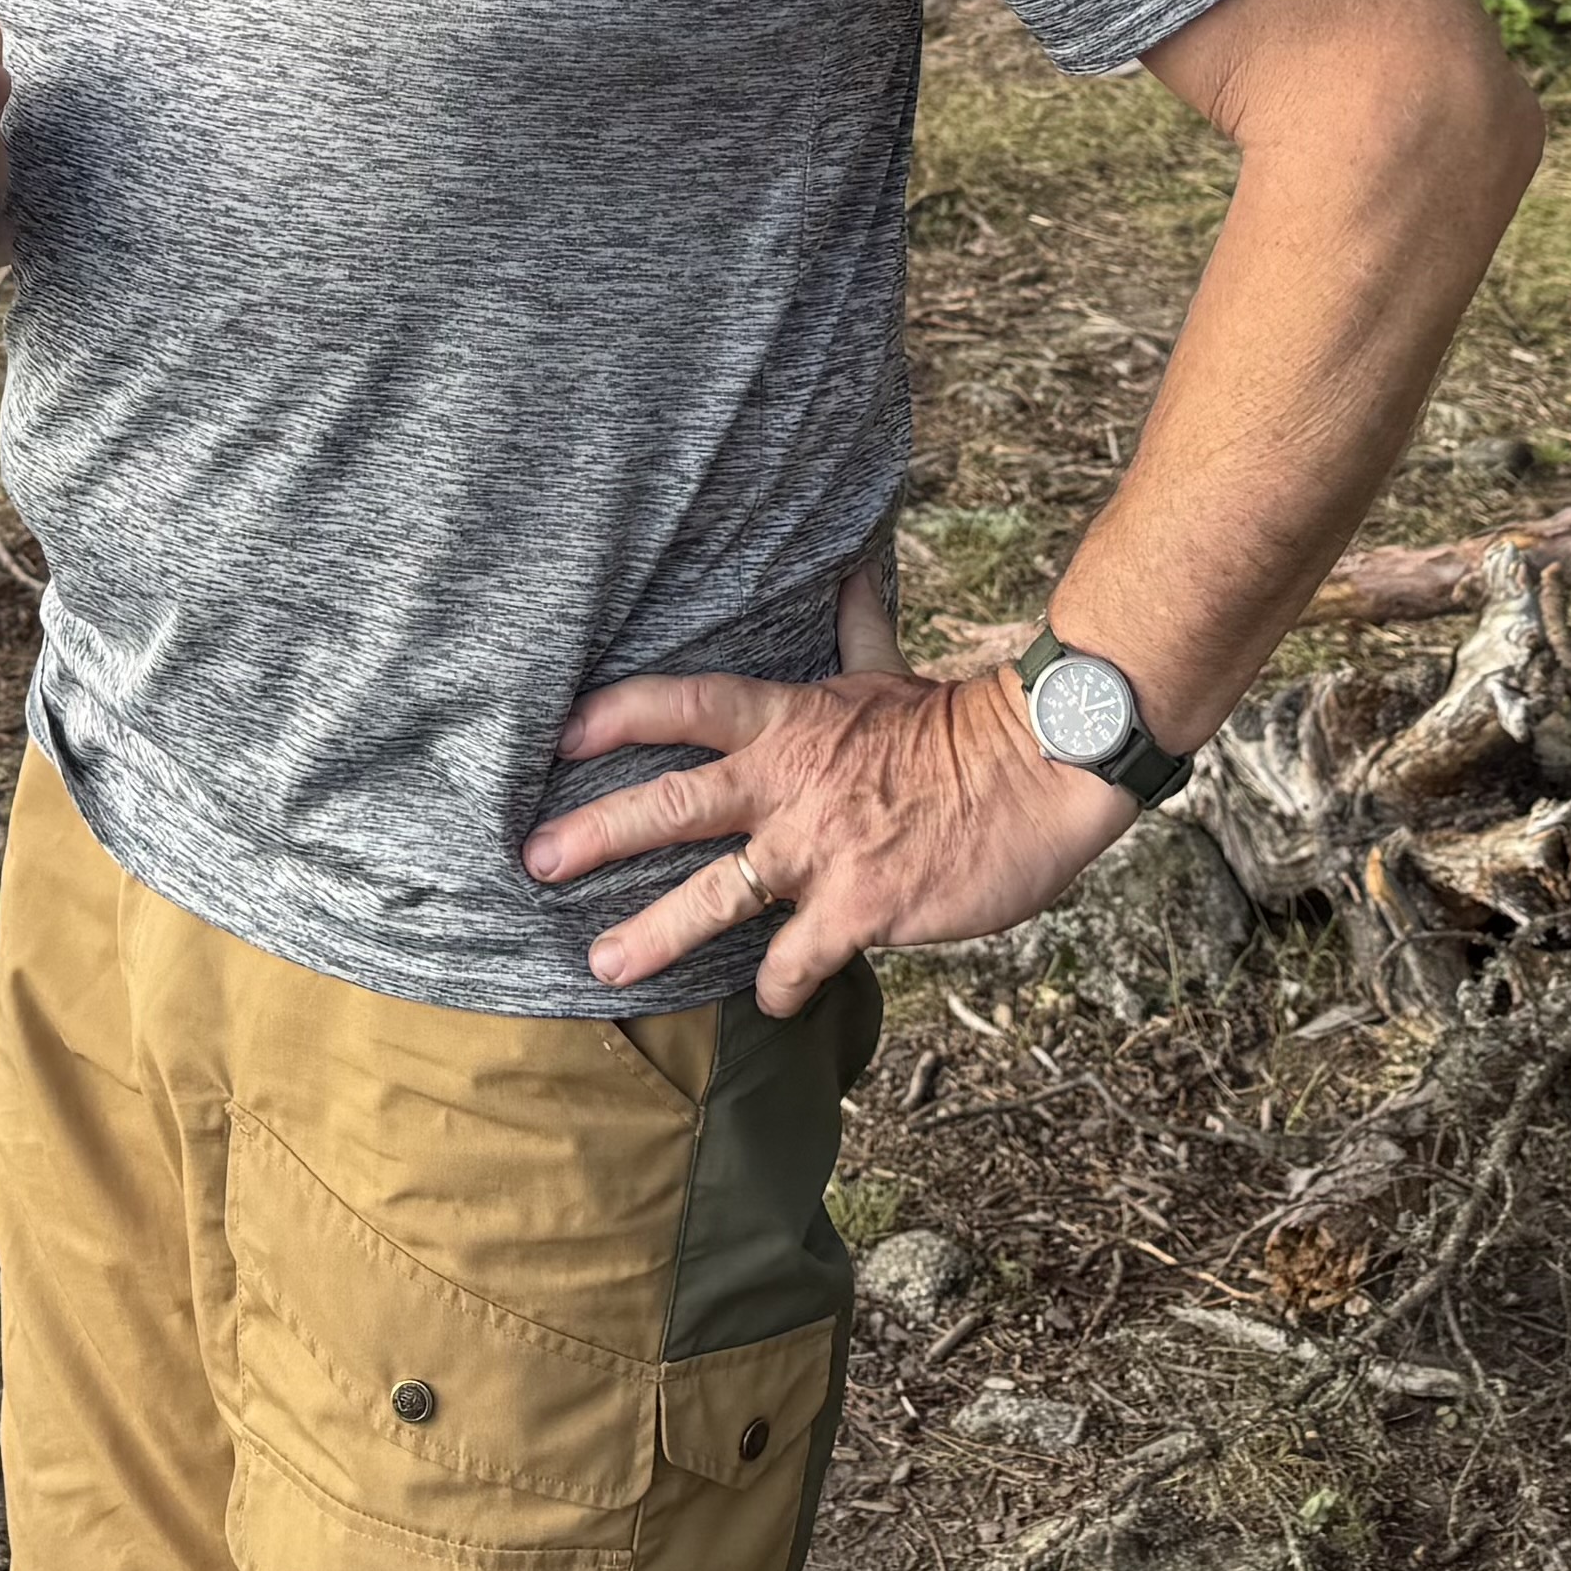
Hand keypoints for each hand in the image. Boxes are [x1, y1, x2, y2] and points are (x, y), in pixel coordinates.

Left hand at [519, 568, 1140, 1015]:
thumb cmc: (959, 724)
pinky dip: (779, 987)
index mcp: (788, 720)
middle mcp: (788, 782)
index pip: (680, 706)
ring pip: (717, 895)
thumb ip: (855, 625)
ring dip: (654, 935)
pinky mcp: (862, 907)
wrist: (1037, 772)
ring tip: (601, 967)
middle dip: (595, 835)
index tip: (555, 738)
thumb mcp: (888, 669)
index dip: (613, 718)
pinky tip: (770, 1007)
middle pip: (670, 806)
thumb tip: (849, 563)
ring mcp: (820, 848)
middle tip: (532, 862)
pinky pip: (798, 957)